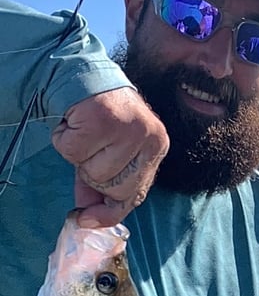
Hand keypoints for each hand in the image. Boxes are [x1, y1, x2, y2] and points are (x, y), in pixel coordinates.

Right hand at [52, 87, 168, 226]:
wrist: (83, 76)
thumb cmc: (99, 118)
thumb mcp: (109, 154)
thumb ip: (102, 184)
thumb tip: (88, 217)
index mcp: (157, 147)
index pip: (136, 193)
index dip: (110, 211)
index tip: (87, 220)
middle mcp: (149, 138)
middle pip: (114, 188)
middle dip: (92, 177)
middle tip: (90, 151)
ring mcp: (129, 129)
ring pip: (93, 171)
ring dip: (79, 156)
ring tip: (85, 133)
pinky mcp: (103, 121)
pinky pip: (74, 152)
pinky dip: (65, 141)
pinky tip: (74, 123)